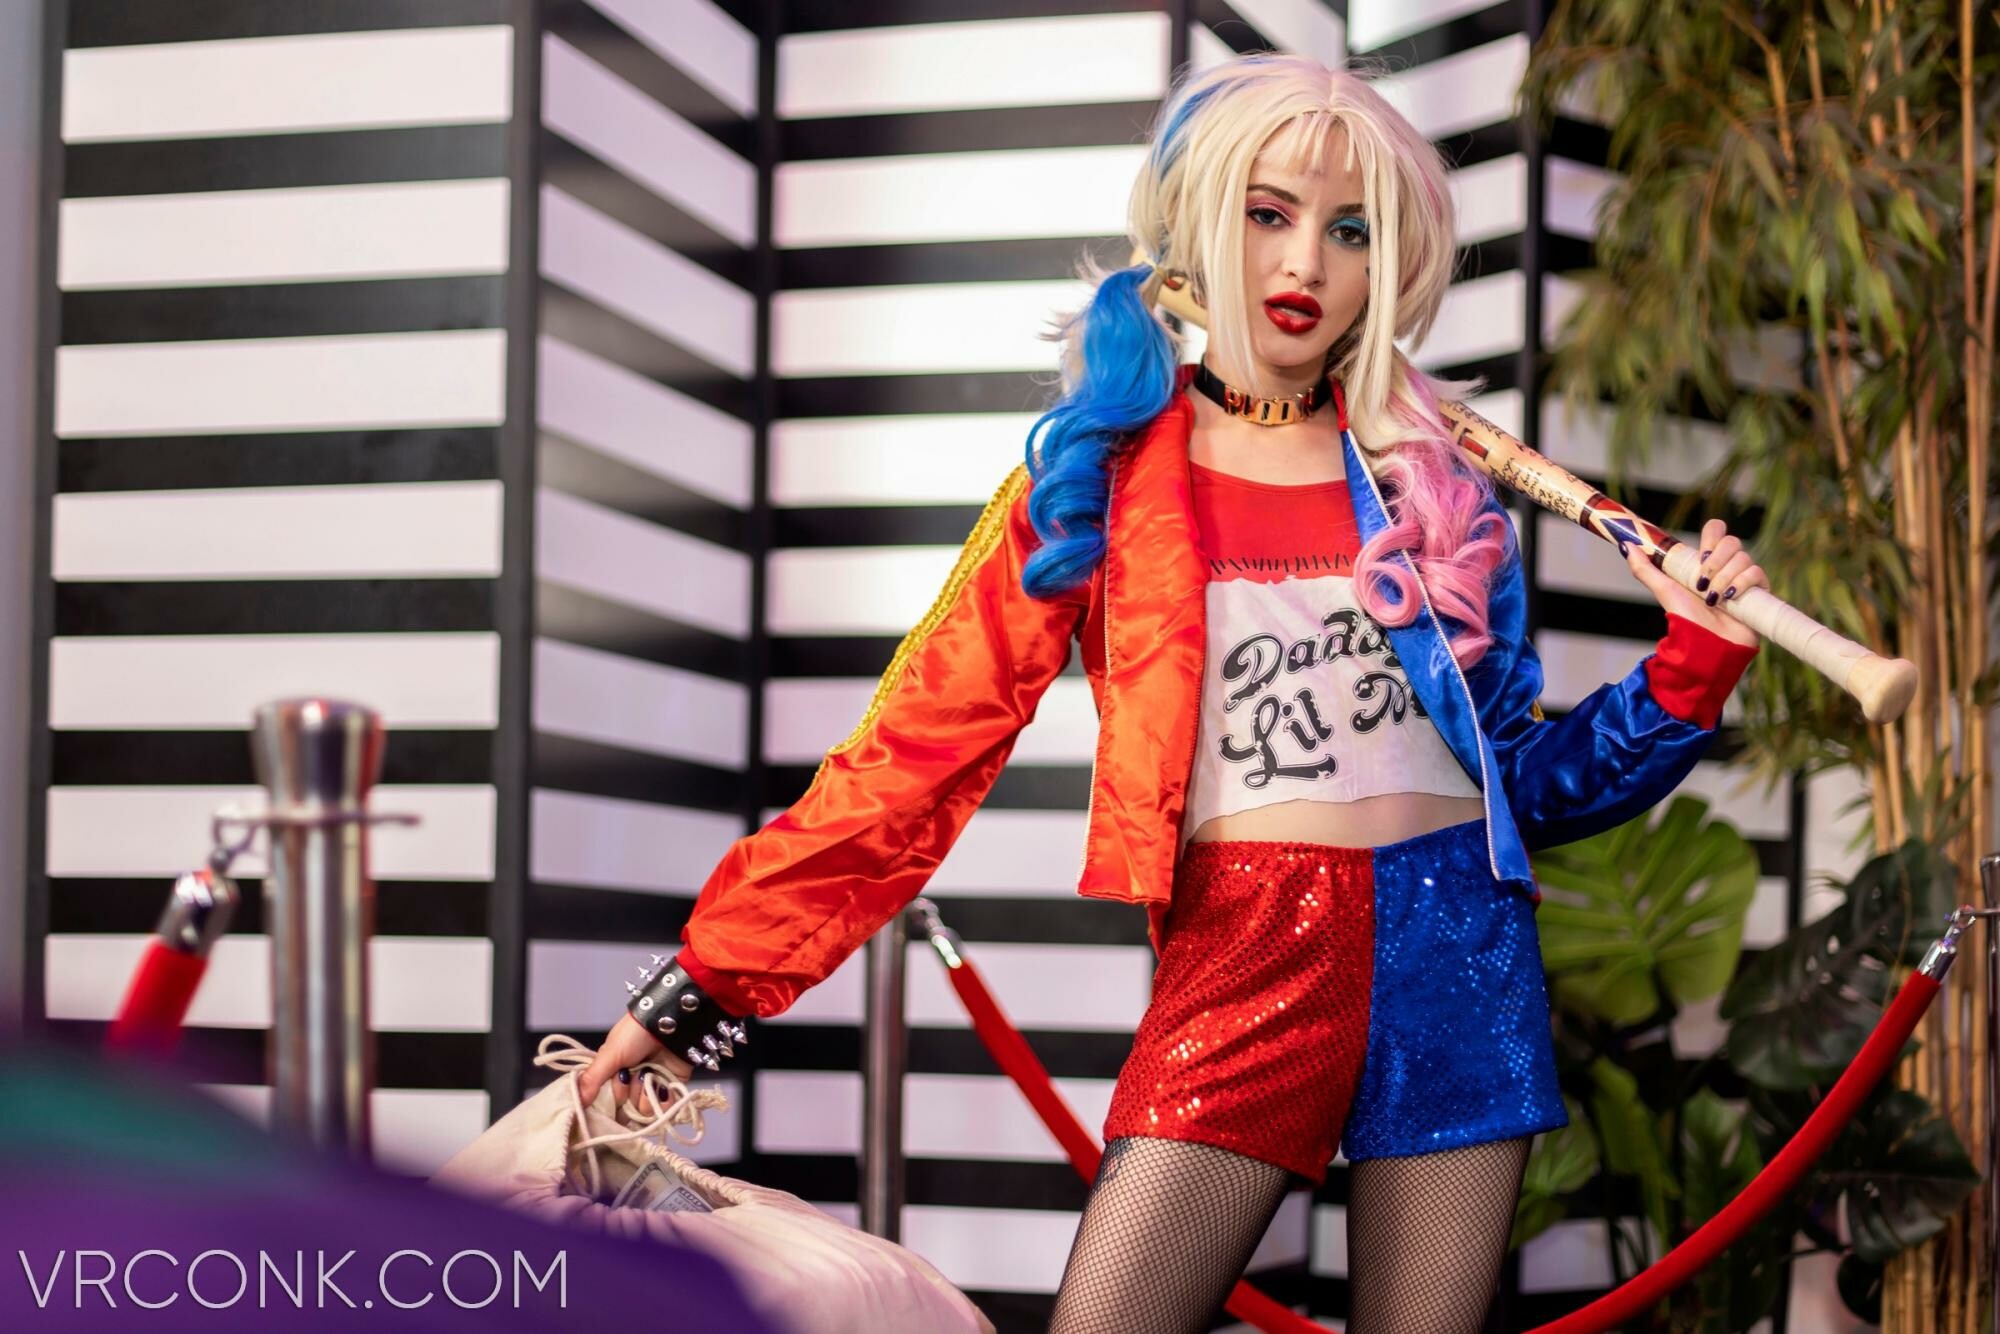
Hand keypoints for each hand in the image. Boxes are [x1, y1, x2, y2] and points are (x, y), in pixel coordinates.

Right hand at [575, 1014, 694, 1109]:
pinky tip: (663, 1086)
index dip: (609, 1104)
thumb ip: (592, 1079)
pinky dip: (664, 1100)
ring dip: (645, 1093)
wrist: (669, 1023)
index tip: (610, 1096)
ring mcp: (652, 1086)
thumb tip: (576, 1103)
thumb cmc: (635, 1034)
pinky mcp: (672, 1088)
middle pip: (626, 1111)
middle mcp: (632, 1084)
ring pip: (644, 1111)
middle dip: (628, 1094)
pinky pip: (666, 1108)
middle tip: (630, 1074)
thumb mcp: (609, 1055)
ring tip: (649, 1074)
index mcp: (614, 1075)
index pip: (607, 1103)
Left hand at [1622, 517, 1765, 648]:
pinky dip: (1741, 584)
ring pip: (1743, 558)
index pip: (1717, 530)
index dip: (1712, 535)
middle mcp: (1727, 566)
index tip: (1700, 555)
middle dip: (1714, 561)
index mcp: (1707, 561)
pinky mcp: (1759, 592)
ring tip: (1712, 598)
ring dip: (1724, 578)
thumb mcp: (1663, 590)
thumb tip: (1626, 545)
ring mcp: (1744, 578)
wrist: (1705, 645)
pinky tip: (1729, 599)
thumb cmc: (1685, 619)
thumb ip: (1644, 568)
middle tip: (1701, 582)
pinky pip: (1757, 573)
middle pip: (1732, 541)